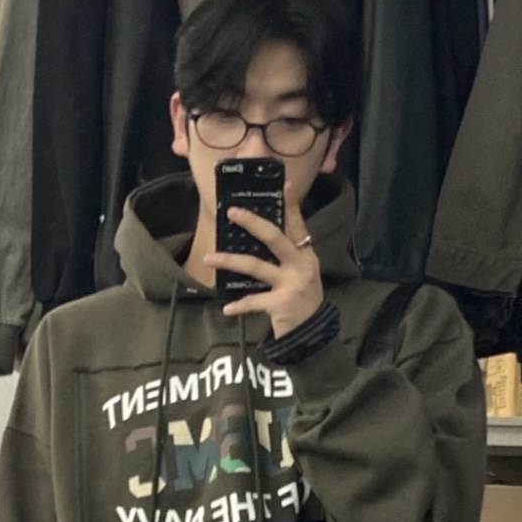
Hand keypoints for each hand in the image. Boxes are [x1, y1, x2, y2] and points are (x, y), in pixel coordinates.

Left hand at [209, 206, 323, 337]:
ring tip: (208, 259)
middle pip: (274, 238)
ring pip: (256, 267)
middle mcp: (301, 266)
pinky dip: (239, 306)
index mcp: (306, 256)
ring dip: (229, 261)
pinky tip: (226, 309)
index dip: (292, 205)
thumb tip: (257, 242)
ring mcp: (292, 284)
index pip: (298, 226)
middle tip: (232, 212)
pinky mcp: (281, 303)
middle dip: (252, 223)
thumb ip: (287, 260)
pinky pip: (254, 301)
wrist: (314, 337)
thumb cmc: (302, 303)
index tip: (286, 184)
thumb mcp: (301, 276)